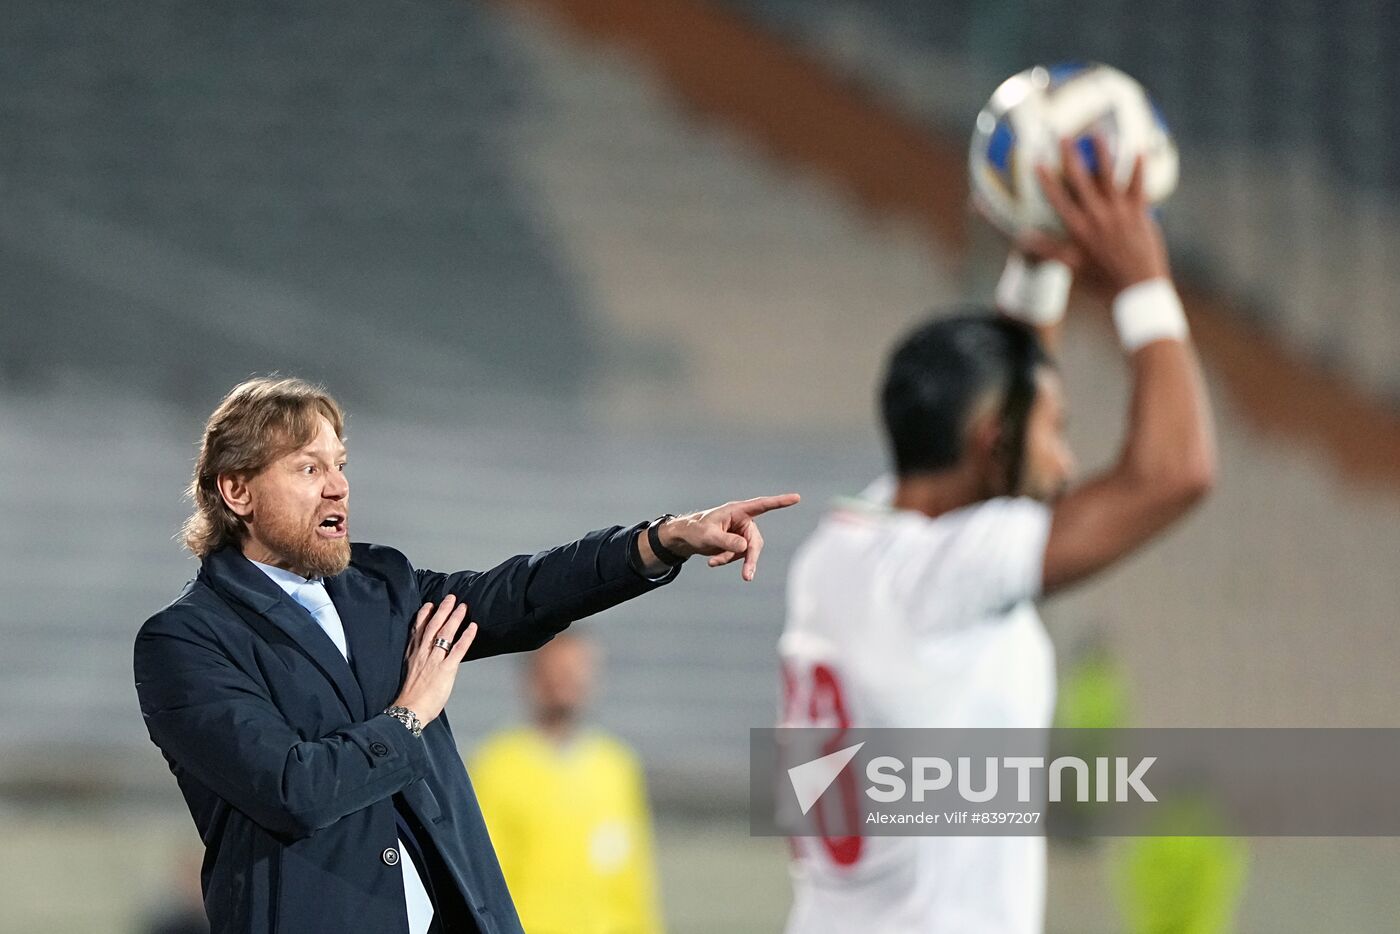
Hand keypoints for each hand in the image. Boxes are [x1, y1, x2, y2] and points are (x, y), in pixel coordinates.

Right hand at [391, 594, 477, 724]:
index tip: (429, 604)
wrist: (408, 710)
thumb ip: (418, 662)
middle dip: (442, 610)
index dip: (424, 615)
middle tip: (450, 598)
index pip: (418, 629)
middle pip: (433, 626)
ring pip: (445, 633)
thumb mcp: (409, 673)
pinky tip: (472, 627)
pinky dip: (466, 637)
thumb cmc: (409, 697)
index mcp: (413, 654)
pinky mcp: (446, 669)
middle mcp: (423, 653)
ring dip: (455, 617)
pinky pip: (458, 649)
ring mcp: (435, 660)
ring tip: (462, 606)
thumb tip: (426, 658)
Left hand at [655, 493, 800, 581]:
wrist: (686, 538)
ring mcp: (741, 534)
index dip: (780, 502)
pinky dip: (726, 560)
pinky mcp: (738, 545)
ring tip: (713, 563)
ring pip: (747, 552)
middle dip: (750, 559)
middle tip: (747, 577)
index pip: (762, 505)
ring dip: (731, 560)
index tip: (796, 498)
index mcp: (738, 510)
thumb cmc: (696, 529)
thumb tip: (745, 546)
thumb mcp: (709, 535)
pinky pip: (738, 557)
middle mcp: (743, 521)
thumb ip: (727, 540)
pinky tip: (712, 562)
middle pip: (755, 542)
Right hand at [1035, 136, 1169, 293]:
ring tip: (1098, 135)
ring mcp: (1119, 213)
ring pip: (1109, 176)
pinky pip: (1139, 186)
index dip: (1047, 180)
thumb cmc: (1101, 282)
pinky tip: (1137, 151)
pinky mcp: (1139, 214)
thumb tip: (1022, 238)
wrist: (1136, 290)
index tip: (1037, 162)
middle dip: (1071, 157)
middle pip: (1081, 180)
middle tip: (1064, 136)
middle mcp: (1097, 216)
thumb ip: (1047, 249)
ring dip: (1103, 153)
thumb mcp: (1071, 267)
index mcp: (1078, 229)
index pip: (1058, 199)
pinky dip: (1138, 169)